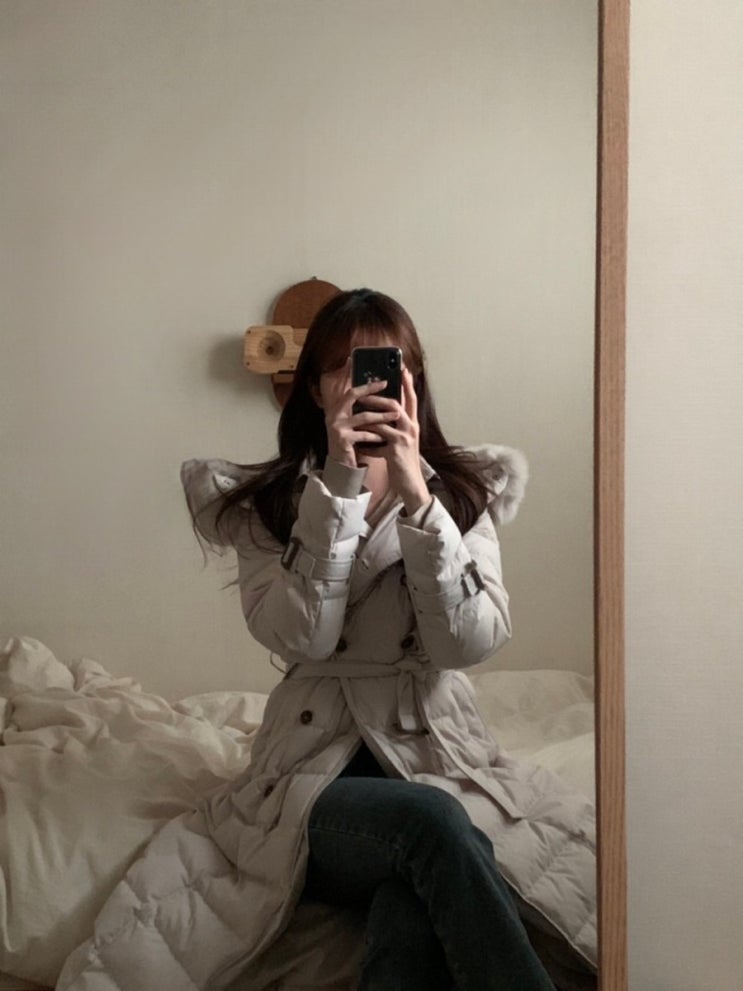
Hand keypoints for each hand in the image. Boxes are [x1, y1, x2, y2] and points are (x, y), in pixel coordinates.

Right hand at [320, 359, 401, 468]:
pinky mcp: (342, 439)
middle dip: (373, 392)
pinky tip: (384, 438)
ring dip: (382, 416)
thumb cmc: (350, 444)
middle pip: (353, 396)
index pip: (351, 392)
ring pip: (363, 417)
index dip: (366, 385)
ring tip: (396, 416)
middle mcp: (333, 415)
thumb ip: (359, 412)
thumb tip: (378, 396)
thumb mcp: (352, 425)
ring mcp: (337, 427)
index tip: (384, 381)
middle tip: (391, 393)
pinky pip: (364, 434)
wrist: (340, 466)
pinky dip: (376, 436)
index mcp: (337, 410)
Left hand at [360, 368, 431, 514]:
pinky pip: (378, 439)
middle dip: (380, 394)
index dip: (407, 383)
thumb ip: (392, 428)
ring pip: (386, 418)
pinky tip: (359, 441)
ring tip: (357, 406)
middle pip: (397, 404)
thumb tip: (378, 416)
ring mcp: (405, 438)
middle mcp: (411, 428)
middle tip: (367, 385)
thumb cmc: (403, 462)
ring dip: (370, 411)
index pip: (411, 399)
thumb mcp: (400, 441)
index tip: (402, 368)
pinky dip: (367, 439)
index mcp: (412, 424)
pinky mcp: (396, 450)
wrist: (411, 484)